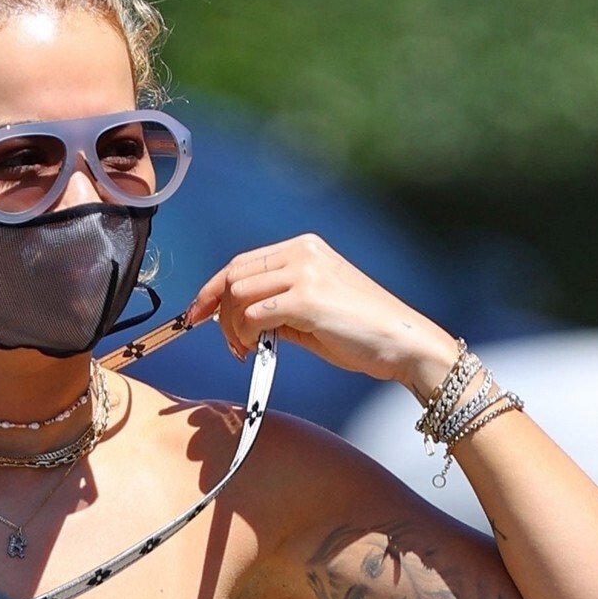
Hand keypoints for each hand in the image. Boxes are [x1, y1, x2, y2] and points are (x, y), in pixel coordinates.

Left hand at [188, 233, 458, 398]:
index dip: (212, 290)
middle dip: (216, 311)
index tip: (195, 315)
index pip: (242, 263)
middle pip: (234, 275)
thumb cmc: (360, 333)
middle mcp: (303, 252)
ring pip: (239, 294)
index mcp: (305, 248)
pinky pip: (254, 315)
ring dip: (232, 328)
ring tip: (245, 350)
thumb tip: (236, 319)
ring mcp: (306, 272)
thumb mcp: (311, 312)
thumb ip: (276, 307)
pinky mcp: (308, 298)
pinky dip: (246, 335)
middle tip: (228, 344)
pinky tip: (257, 350)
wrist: (402, 343)